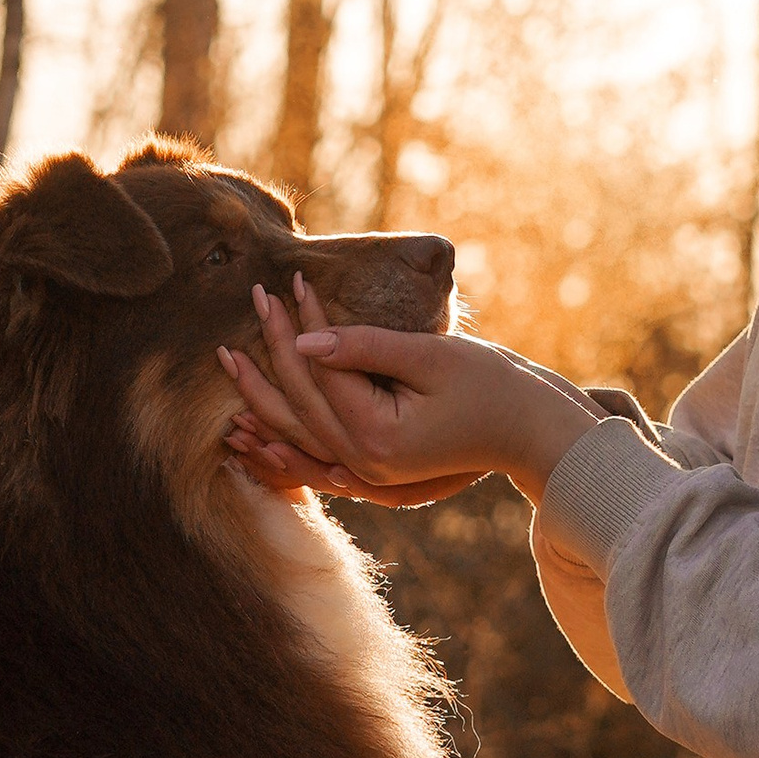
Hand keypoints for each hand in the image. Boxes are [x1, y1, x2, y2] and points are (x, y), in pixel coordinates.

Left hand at [220, 272, 600, 509]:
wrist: (529, 432)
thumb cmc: (491, 386)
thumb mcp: (431, 357)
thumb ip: (366, 348)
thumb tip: (305, 338)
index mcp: (377, 436)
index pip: (322, 372)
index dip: (302, 324)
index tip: (291, 280)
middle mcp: (364, 465)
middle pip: (299, 405)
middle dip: (271, 351)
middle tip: (253, 301)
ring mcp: (366, 477)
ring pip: (297, 435)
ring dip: (260, 400)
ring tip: (228, 363)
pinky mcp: (373, 475)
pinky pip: (315, 461)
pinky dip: (283, 447)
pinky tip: (254, 435)